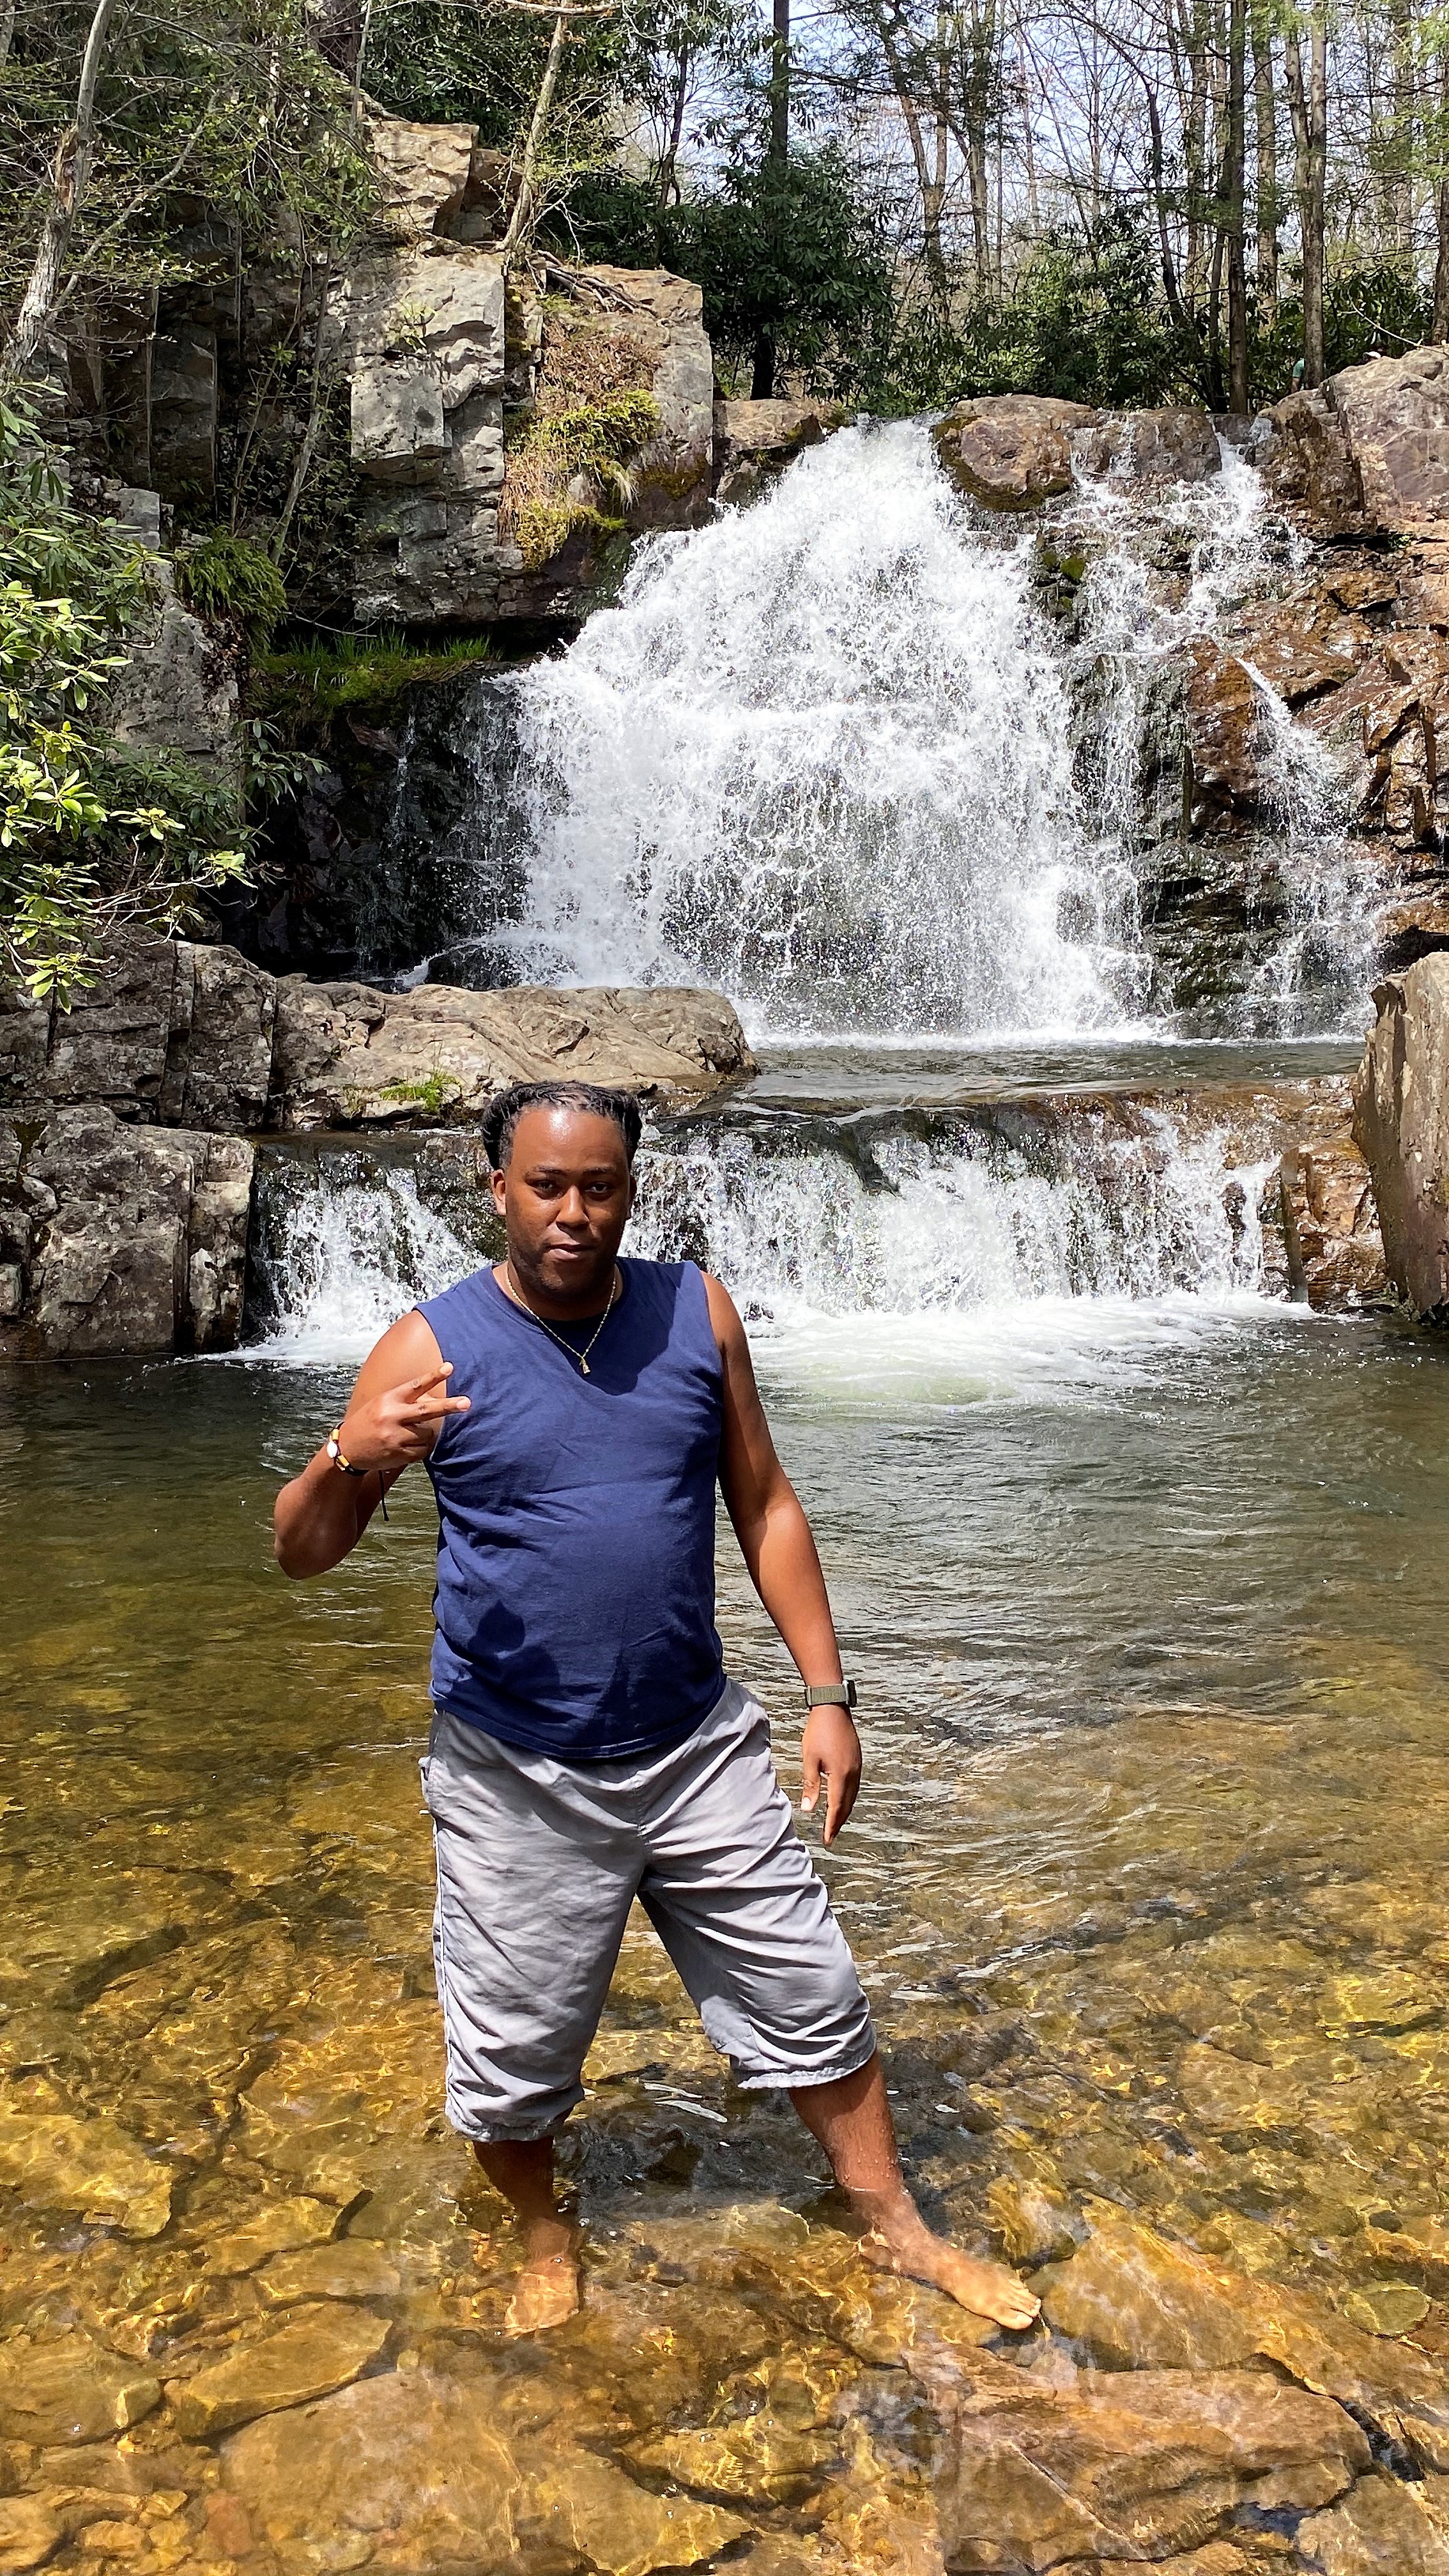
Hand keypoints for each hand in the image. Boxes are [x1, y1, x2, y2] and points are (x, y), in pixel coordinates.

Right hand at [335, 1363, 469, 1472]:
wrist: (347, 1449)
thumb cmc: (369, 1421)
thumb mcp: (382, 1404)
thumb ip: (406, 1401)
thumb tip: (435, 1400)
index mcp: (388, 1400)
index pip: (414, 1386)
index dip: (433, 1376)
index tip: (449, 1367)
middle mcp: (392, 1417)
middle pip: (426, 1411)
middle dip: (448, 1407)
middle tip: (466, 1403)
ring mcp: (395, 1437)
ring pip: (427, 1434)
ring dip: (426, 1434)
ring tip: (411, 1433)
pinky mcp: (398, 1454)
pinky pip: (422, 1451)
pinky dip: (421, 1448)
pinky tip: (408, 1445)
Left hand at [800, 1704, 861, 1845]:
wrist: (833, 1708)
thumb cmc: (818, 1732)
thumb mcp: (810, 1759)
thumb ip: (810, 1785)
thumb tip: (809, 1809)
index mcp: (841, 1775)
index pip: (837, 1807)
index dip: (832, 1825)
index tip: (827, 1839)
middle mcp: (853, 1773)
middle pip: (847, 1804)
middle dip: (839, 1822)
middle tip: (830, 1836)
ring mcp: (857, 1766)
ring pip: (853, 1795)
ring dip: (844, 1810)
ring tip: (835, 1822)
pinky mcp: (857, 1760)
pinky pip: (854, 1785)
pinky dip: (848, 1797)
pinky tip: (841, 1799)